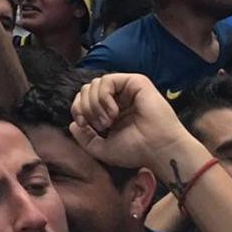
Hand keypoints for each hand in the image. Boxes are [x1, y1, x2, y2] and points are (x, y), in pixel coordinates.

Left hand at [69, 73, 192, 172]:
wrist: (159, 151)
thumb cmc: (136, 151)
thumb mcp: (101, 148)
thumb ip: (84, 137)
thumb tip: (72, 124)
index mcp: (110, 110)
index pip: (84, 98)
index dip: (77, 108)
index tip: (81, 124)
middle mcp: (118, 98)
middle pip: (87, 89)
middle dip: (85, 107)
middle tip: (99, 125)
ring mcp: (127, 89)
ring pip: (94, 84)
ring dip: (95, 104)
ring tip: (107, 121)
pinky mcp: (136, 82)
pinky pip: (107, 80)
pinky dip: (104, 96)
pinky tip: (114, 112)